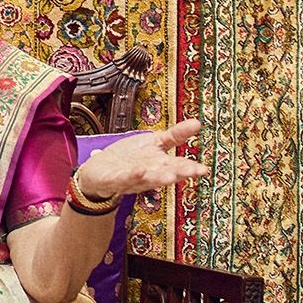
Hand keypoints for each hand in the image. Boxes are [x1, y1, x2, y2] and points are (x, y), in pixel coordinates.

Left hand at [74, 120, 208, 200]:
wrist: (99, 170)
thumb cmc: (129, 157)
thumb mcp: (154, 142)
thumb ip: (175, 135)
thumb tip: (198, 123)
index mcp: (159, 165)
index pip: (177, 166)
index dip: (190, 168)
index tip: (203, 169)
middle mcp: (148, 174)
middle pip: (165, 174)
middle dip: (179, 173)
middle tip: (193, 172)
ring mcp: (131, 179)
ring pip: (147, 179)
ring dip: (158, 178)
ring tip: (171, 176)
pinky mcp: (114, 180)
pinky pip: (123, 178)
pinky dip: (131, 175)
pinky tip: (139, 170)